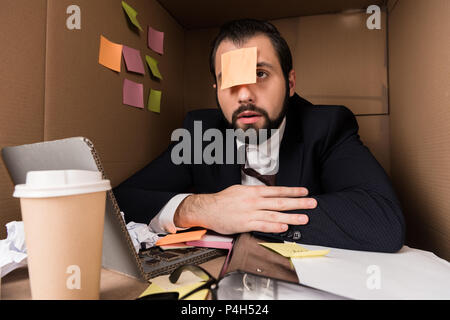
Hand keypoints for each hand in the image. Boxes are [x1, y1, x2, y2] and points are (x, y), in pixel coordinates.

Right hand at [173, 185, 316, 234]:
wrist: (207, 209)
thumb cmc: (223, 200)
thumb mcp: (240, 190)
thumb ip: (255, 193)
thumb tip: (268, 194)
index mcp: (253, 191)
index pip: (277, 190)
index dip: (292, 191)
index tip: (304, 192)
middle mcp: (254, 201)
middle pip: (280, 201)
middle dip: (298, 203)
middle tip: (312, 203)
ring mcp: (250, 213)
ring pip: (274, 214)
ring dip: (291, 216)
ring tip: (304, 218)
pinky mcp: (245, 224)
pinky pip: (262, 225)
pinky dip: (274, 226)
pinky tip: (284, 227)